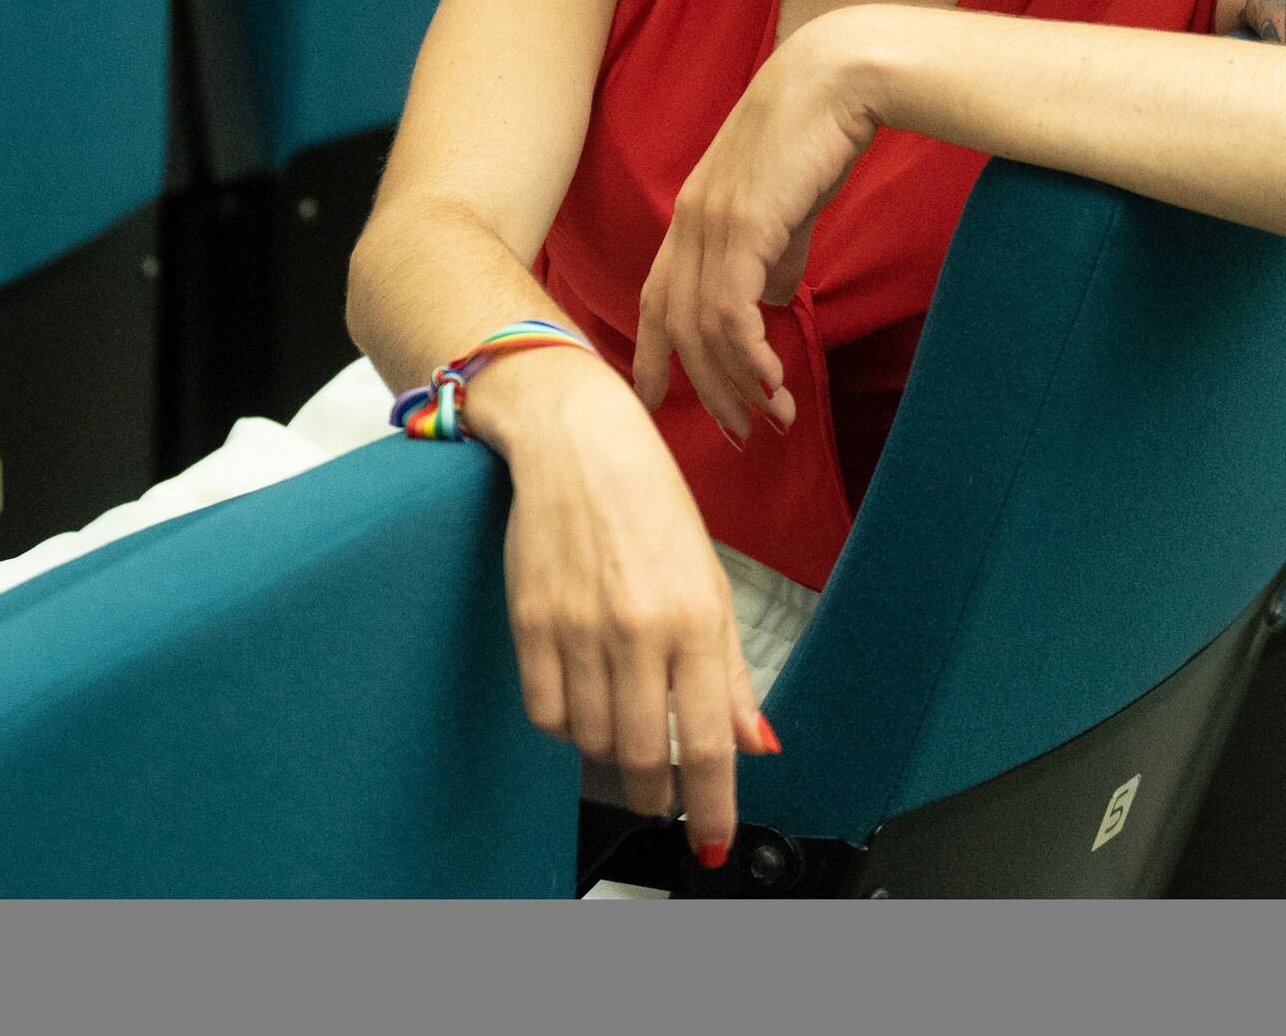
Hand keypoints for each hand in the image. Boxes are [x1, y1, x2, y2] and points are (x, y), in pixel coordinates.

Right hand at [470, 348, 775, 855]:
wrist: (578, 444)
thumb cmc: (652, 506)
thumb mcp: (710, 580)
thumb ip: (729, 672)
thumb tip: (756, 743)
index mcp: (696, 618)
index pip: (706, 741)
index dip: (710, 804)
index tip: (710, 841)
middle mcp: (638, 630)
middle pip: (640, 756)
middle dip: (653, 792)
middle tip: (659, 797)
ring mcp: (578, 629)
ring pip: (590, 741)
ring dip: (608, 759)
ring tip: (621, 741)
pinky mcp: (530, 623)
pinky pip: (545, 712)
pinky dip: (565, 728)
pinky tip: (582, 708)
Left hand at [635, 12, 883, 438]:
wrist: (838, 78)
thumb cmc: (819, 134)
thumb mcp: (787, 203)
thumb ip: (775, 251)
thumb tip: (775, 298)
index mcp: (692, 215)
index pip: (657, 297)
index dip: (652, 353)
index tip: (654, 400)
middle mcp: (688, 222)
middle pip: (676, 325)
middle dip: (704, 388)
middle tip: (738, 434)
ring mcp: (710, 223)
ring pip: (703, 328)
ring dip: (737, 383)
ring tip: (773, 418)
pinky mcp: (743, 226)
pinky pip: (732, 312)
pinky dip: (749, 357)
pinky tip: (777, 381)